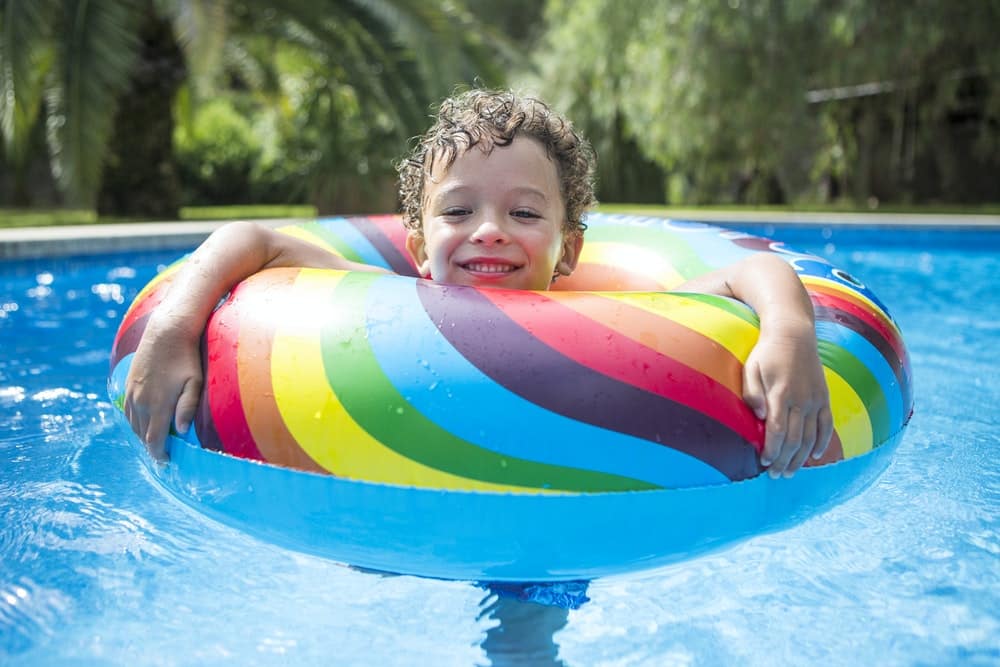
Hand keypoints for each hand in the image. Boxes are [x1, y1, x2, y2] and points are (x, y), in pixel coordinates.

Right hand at [123, 316, 203, 459]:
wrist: (166, 333)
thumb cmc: (186, 358)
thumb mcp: (194, 383)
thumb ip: (187, 408)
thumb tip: (180, 432)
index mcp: (157, 405)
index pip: (154, 440)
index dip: (159, 455)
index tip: (166, 463)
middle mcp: (140, 402)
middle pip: (142, 435)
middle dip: (152, 447)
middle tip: (163, 455)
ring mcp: (132, 393)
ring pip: (133, 424)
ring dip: (142, 436)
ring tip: (154, 442)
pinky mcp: (128, 385)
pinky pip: (127, 411)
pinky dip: (134, 423)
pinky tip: (143, 423)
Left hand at [742, 323, 832, 477]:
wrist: (794, 334)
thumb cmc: (766, 353)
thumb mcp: (751, 368)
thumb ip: (752, 393)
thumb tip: (758, 416)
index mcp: (781, 393)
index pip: (778, 430)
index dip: (772, 449)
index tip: (763, 462)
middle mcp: (801, 399)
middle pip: (794, 438)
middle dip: (784, 460)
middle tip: (775, 475)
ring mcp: (815, 399)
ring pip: (810, 436)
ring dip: (800, 458)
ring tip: (790, 473)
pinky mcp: (824, 398)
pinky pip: (826, 425)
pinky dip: (822, 443)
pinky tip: (814, 456)